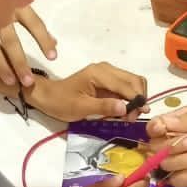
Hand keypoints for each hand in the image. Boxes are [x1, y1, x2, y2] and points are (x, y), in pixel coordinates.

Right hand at [0, 6, 58, 87]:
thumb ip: (34, 22)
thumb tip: (54, 43)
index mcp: (16, 2)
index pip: (34, 23)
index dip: (43, 40)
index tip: (53, 57)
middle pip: (11, 42)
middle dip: (20, 63)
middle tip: (28, 82)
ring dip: (1, 67)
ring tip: (10, 82)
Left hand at [28, 62, 147, 122]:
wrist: (48, 96)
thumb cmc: (62, 102)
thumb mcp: (81, 108)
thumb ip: (104, 107)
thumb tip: (125, 108)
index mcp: (99, 73)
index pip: (126, 85)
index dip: (136, 100)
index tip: (137, 116)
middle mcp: (106, 69)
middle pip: (134, 80)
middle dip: (138, 98)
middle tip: (132, 117)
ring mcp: (108, 72)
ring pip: (132, 82)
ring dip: (135, 98)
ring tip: (128, 115)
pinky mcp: (107, 79)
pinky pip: (125, 86)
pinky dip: (129, 97)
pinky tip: (123, 110)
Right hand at [147, 103, 186, 186]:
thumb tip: (161, 122)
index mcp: (183, 122)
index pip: (156, 126)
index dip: (154, 129)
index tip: (162, 130)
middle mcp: (180, 141)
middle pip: (155, 147)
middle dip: (170, 146)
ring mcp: (186, 160)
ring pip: (165, 164)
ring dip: (181, 161)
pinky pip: (177, 180)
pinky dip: (185, 175)